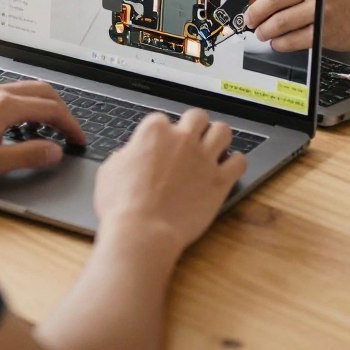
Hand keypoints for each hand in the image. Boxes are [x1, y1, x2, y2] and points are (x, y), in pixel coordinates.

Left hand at [0, 81, 84, 185]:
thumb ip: (27, 156)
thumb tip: (55, 152)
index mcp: (4, 106)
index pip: (50, 109)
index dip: (69, 125)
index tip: (78, 139)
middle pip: (42, 91)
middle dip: (61, 110)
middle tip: (70, 131)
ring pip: (25, 90)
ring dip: (43, 106)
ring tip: (48, 129)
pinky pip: (9, 94)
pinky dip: (25, 106)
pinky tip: (18, 126)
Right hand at [94, 109, 246, 258]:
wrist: (142, 232)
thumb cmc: (122, 206)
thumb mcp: (110, 172)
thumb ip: (125, 155)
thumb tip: (130, 155)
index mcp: (154, 132)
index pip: (162, 120)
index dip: (162, 135)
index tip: (161, 147)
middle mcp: (182, 138)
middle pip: (198, 116)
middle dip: (195, 127)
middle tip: (191, 141)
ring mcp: (203, 157)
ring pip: (223, 130)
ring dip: (218, 138)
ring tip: (214, 149)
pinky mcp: (220, 180)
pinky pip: (239, 161)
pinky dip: (235, 163)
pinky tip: (227, 170)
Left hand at [245, 0, 349, 51]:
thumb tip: (273, 2)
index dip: (258, 2)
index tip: (251, 10)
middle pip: (274, 5)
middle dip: (256, 17)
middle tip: (251, 23)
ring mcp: (322, 12)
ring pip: (282, 24)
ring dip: (267, 32)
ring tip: (264, 35)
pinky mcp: (327, 33)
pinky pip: (296, 41)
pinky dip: (283, 44)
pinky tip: (279, 44)